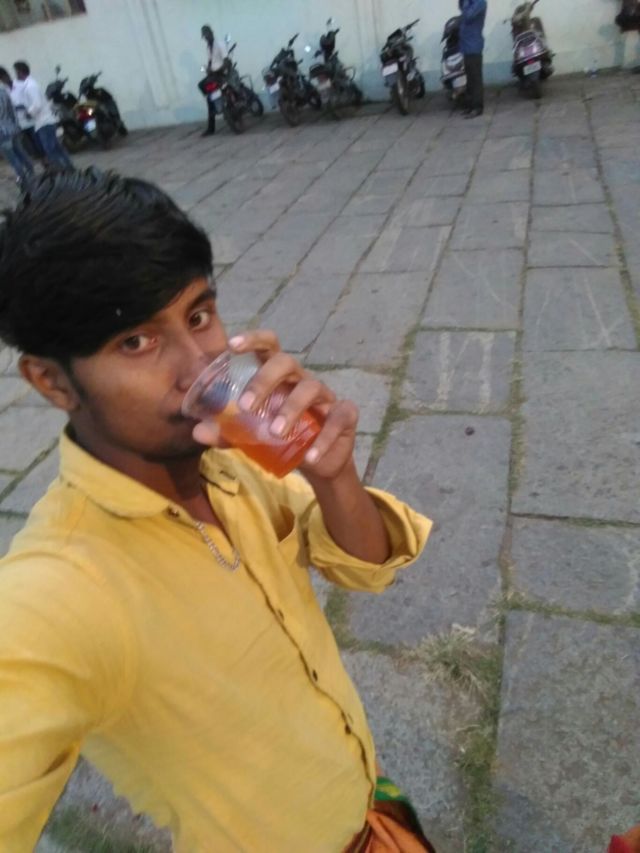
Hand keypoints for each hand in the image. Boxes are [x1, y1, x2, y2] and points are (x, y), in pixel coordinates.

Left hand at [192, 330, 358, 480]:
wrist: (318, 463)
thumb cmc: (283, 437)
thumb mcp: (252, 435)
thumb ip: (227, 431)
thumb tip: (197, 431)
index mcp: (279, 377)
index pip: (268, 346)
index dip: (252, 339)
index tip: (232, 345)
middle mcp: (301, 379)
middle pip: (286, 362)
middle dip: (265, 380)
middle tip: (247, 405)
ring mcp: (325, 396)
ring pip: (310, 389)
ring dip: (291, 409)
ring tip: (276, 433)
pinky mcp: (344, 415)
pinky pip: (337, 420)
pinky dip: (324, 440)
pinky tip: (310, 457)